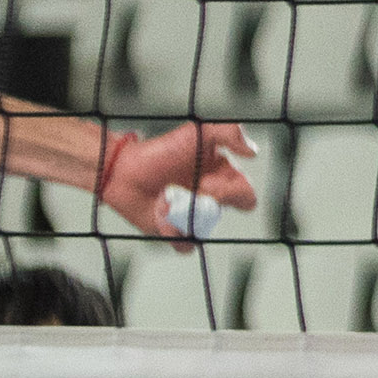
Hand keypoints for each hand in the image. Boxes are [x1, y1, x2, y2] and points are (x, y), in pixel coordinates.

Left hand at [100, 122, 260, 241]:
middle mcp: (210, 199)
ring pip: (205, 229)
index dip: (231, 192)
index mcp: (222, 177)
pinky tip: (161, 216)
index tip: (206, 180)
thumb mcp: (198, 132)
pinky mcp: (175, 233)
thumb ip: (229, 133)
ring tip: (166, 199)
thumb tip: (253, 152)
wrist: (124, 170)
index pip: (246, 194)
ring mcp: (193, 217)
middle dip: (209, 202)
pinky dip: (174, 233)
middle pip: (227, 212)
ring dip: (186, 215)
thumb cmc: (160, 151)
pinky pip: (185, 244)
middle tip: (190, 188)